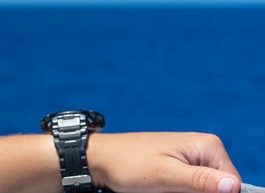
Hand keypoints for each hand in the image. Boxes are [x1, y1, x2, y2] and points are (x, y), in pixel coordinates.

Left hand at [89, 132, 240, 192]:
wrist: (100, 159)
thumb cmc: (128, 164)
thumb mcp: (166, 176)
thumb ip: (201, 181)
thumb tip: (234, 186)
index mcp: (207, 146)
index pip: (233, 185)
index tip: (183, 192)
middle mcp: (204, 150)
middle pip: (218, 189)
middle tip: (168, 189)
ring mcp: (192, 159)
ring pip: (204, 190)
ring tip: (162, 188)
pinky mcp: (181, 169)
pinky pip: (191, 188)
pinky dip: (179, 191)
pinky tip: (162, 188)